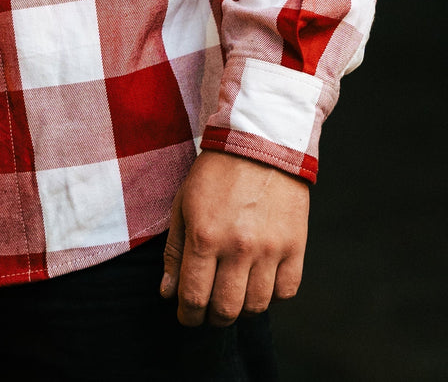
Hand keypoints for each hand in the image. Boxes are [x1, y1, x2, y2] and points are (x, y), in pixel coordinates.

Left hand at [160, 150, 308, 326]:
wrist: (260, 144)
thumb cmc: (216, 173)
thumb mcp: (184, 203)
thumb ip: (175, 251)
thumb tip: (168, 293)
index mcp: (204, 236)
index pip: (194, 297)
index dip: (187, 315)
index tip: (186, 316)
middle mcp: (238, 247)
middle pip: (225, 309)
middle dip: (213, 318)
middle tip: (209, 312)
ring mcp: (269, 249)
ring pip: (256, 306)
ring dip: (242, 309)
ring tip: (235, 296)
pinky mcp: (295, 246)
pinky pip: (286, 292)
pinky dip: (272, 295)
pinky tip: (261, 282)